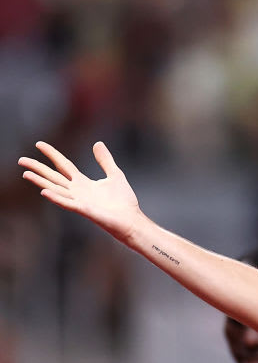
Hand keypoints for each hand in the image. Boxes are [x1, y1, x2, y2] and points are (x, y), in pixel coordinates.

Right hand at [19, 141, 143, 243]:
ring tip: (26, 174)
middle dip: (38, 168)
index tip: (39, 144)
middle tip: (21, 160)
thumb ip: (105, 160)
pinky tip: (44, 191)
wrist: (131, 219)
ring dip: (40, 181)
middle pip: (53, 177)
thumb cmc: (123, 201)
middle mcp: (77, 191)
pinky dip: (56, 197)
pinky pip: (67, 203)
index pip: (63, 166)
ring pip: (55, 189)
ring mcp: (79, 201)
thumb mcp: (115, 175)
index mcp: (83, 183)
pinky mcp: (84, 210)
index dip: (52, 154)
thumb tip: (97, 143)